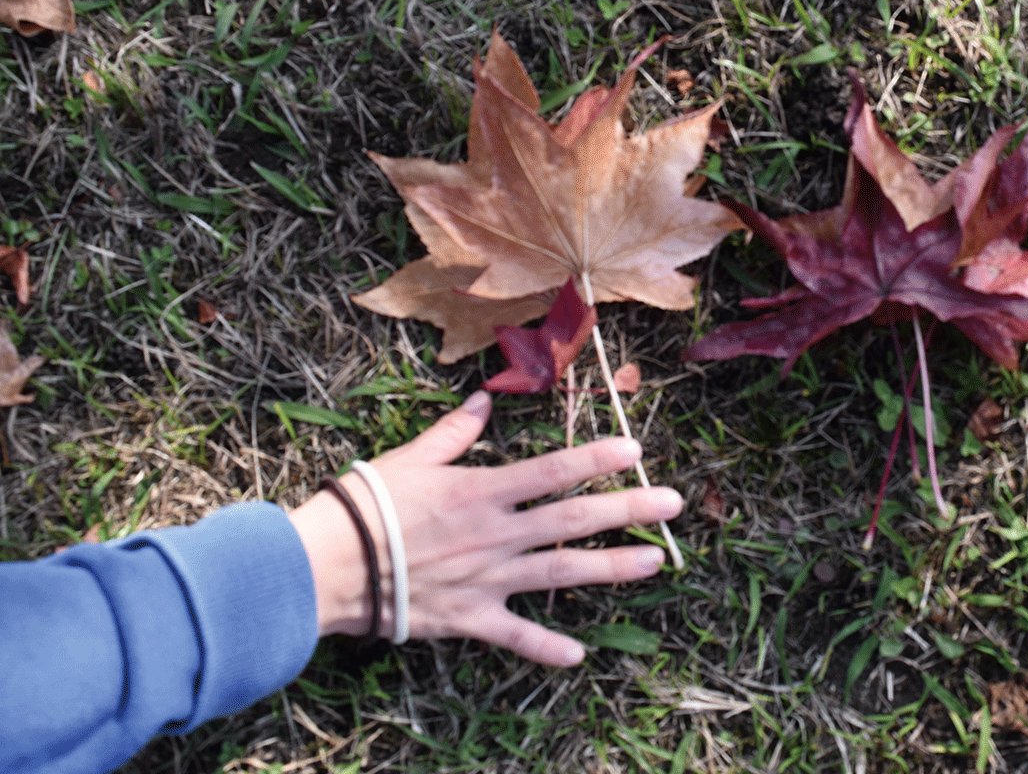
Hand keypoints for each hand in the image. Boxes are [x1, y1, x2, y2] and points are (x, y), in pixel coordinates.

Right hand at [287, 390, 681, 665]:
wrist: (326, 568)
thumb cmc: (364, 507)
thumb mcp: (410, 458)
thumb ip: (453, 432)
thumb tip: (484, 401)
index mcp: (483, 490)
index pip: (554, 469)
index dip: (597, 457)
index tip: (635, 449)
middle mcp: (496, 533)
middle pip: (575, 519)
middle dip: (628, 509)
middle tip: (673, 503)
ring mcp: (488, 578)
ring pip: (563, 572)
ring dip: (613, 567)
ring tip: (655, 561)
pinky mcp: (471, 618)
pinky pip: (516, 636)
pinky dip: (547, 648)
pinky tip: (580, 654)